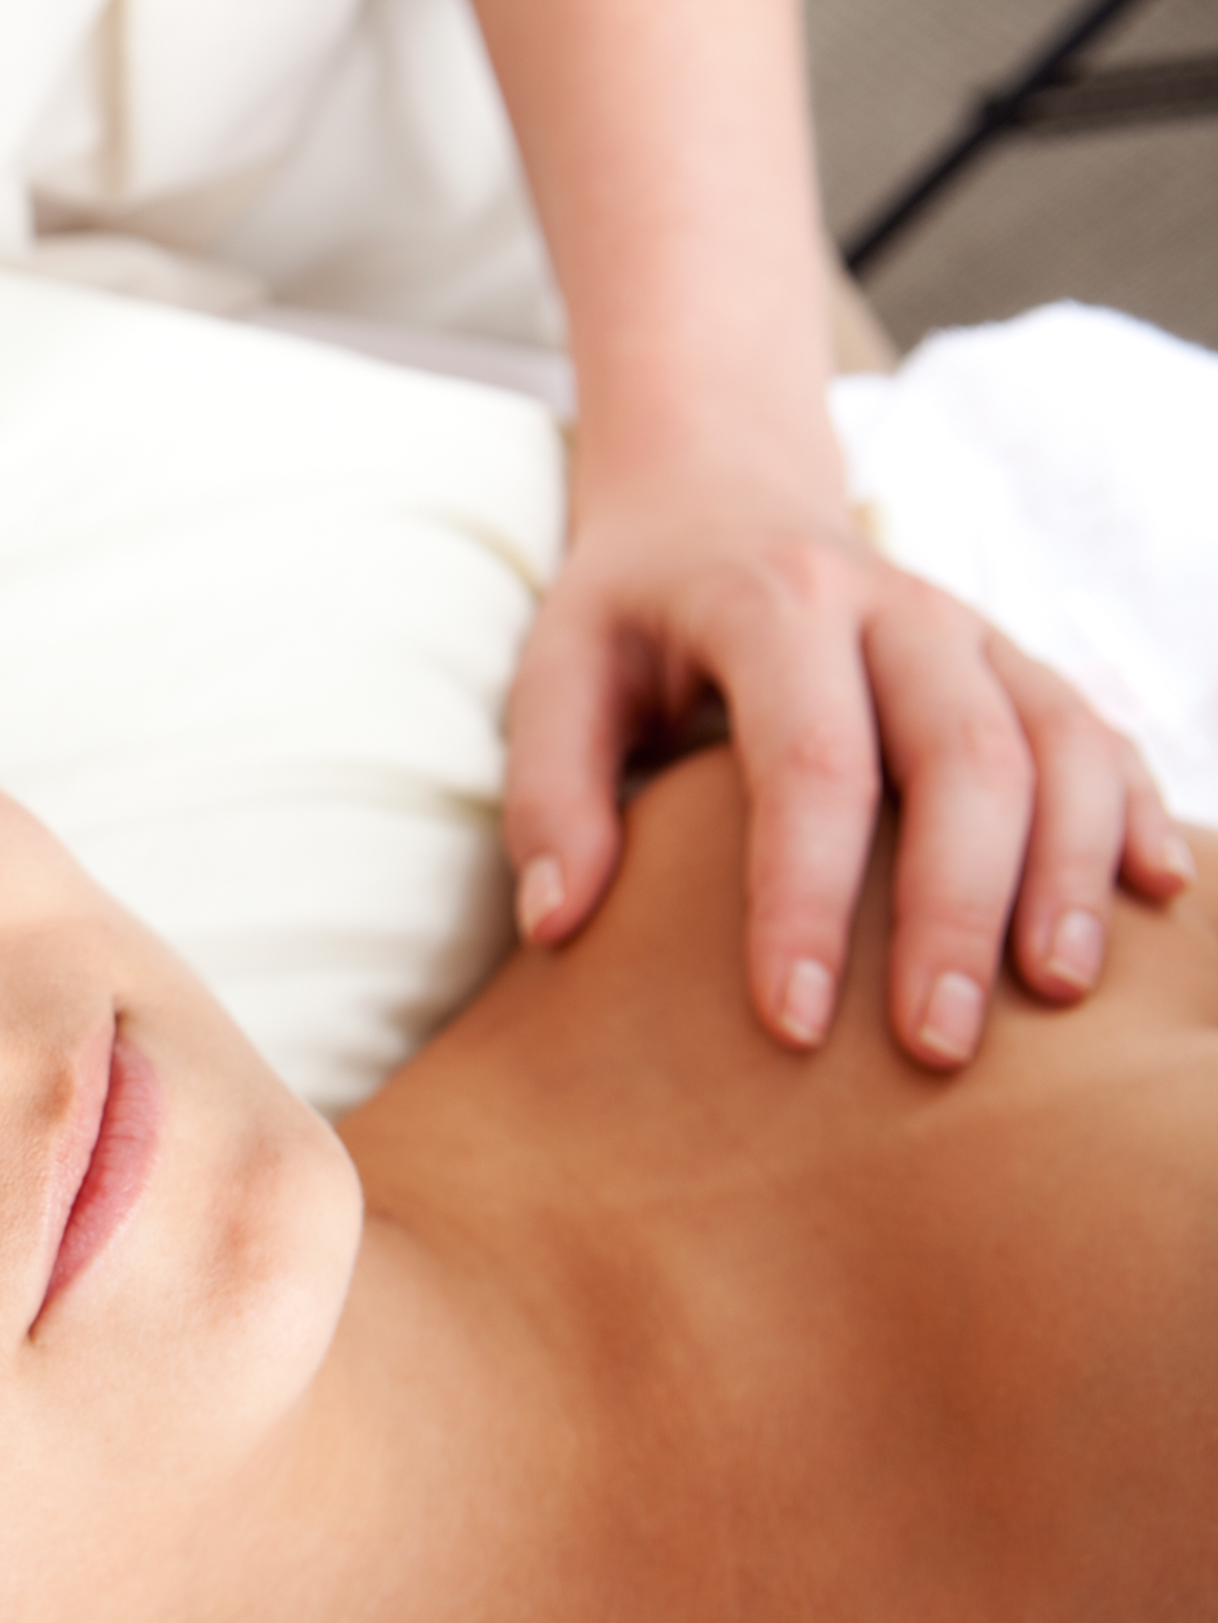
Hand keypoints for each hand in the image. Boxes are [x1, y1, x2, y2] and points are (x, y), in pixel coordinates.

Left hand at [503, 482, 1194, 1067]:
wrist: (717, 489)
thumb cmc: (627, 609)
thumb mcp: (555, 672)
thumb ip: (551, 789)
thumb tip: (558, 924)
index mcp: (773, 605)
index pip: (808, 763)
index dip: (806, 898)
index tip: (791, 1023)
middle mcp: (894, 608)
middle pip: (962, 759)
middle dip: (956, 910)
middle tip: (935, 1047)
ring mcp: (972, 629)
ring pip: (1058, 741)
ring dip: (1069, 870)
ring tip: (1055, 993)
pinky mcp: (1016, 657)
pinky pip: (1098, 728)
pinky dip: (1136, 807)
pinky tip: (1158, 896)